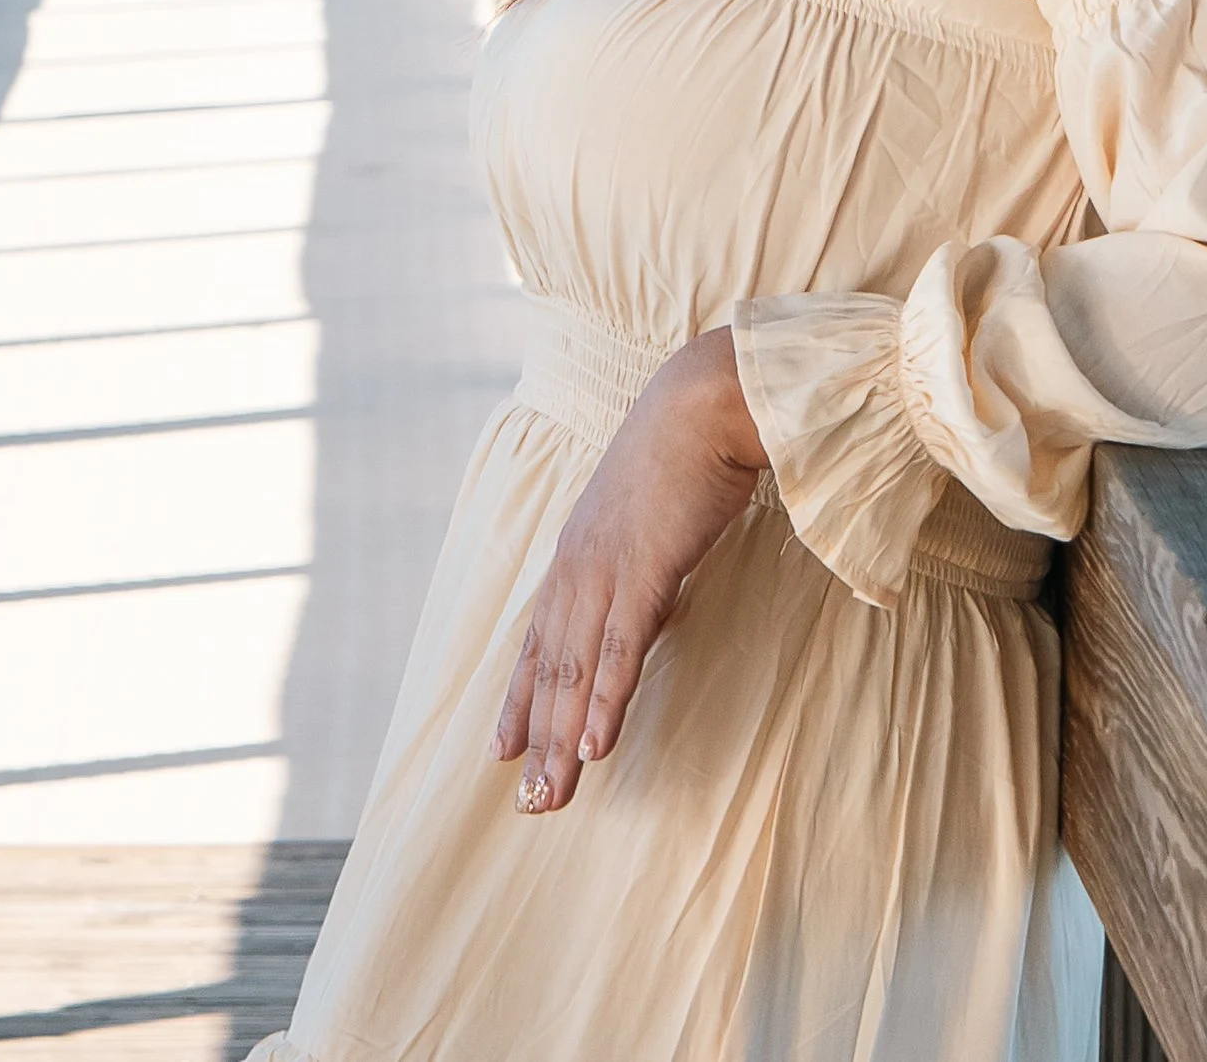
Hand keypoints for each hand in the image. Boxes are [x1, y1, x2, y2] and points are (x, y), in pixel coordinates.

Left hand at [493, 325, 766, 814]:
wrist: (705, 400)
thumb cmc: (685, 449)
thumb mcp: (649, 513)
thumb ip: (639, 559)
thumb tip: (646, 599)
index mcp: (577, 552)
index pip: (538, 641)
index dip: (518, 699)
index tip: (501, 752)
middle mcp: (578, 565)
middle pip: (548, 668)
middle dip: (535, 740)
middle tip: (527, 805)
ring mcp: (607, 566)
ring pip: (575, 668)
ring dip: (561, 738)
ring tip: (551, 797)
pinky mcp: (645, 566)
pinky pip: (621, 646)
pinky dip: (604, 698)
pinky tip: (595, 745)